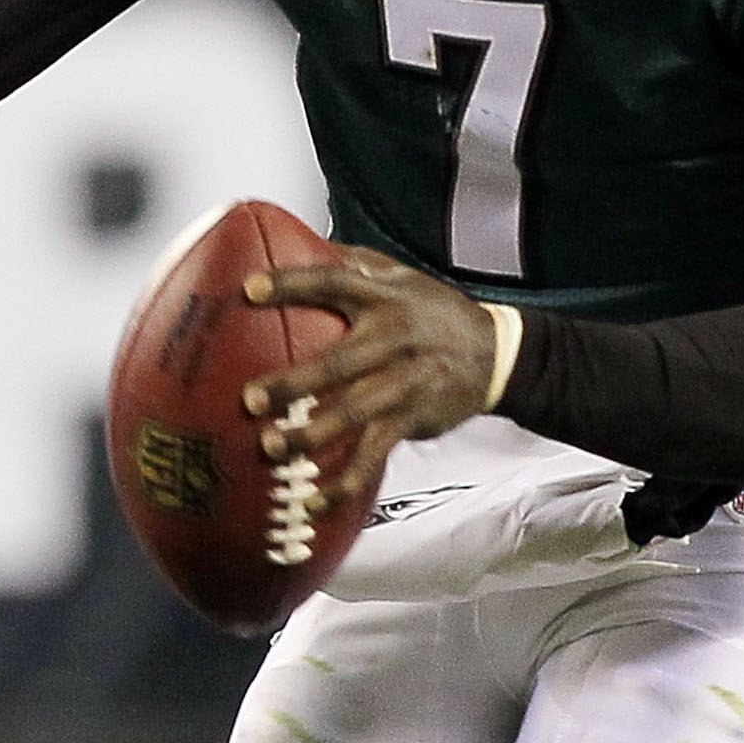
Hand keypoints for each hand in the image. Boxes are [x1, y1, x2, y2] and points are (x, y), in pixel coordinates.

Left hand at [239, 250, 499, 510]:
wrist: (495, 353)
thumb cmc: (432, 311)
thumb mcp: (400, 276)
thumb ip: (352, 262)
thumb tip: (291, 241)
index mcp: (384, 297)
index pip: (333, 283)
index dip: (292, 284)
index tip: (248, 290)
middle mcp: (394, 339)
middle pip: (338, 362)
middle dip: (293, 383)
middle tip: (251, 399)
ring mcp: (404, 383)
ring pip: (354, 413)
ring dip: (312, 435)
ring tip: (272, 448)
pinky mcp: (411, 420)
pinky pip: (374, 455)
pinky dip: (345, 482)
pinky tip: (314, 501)